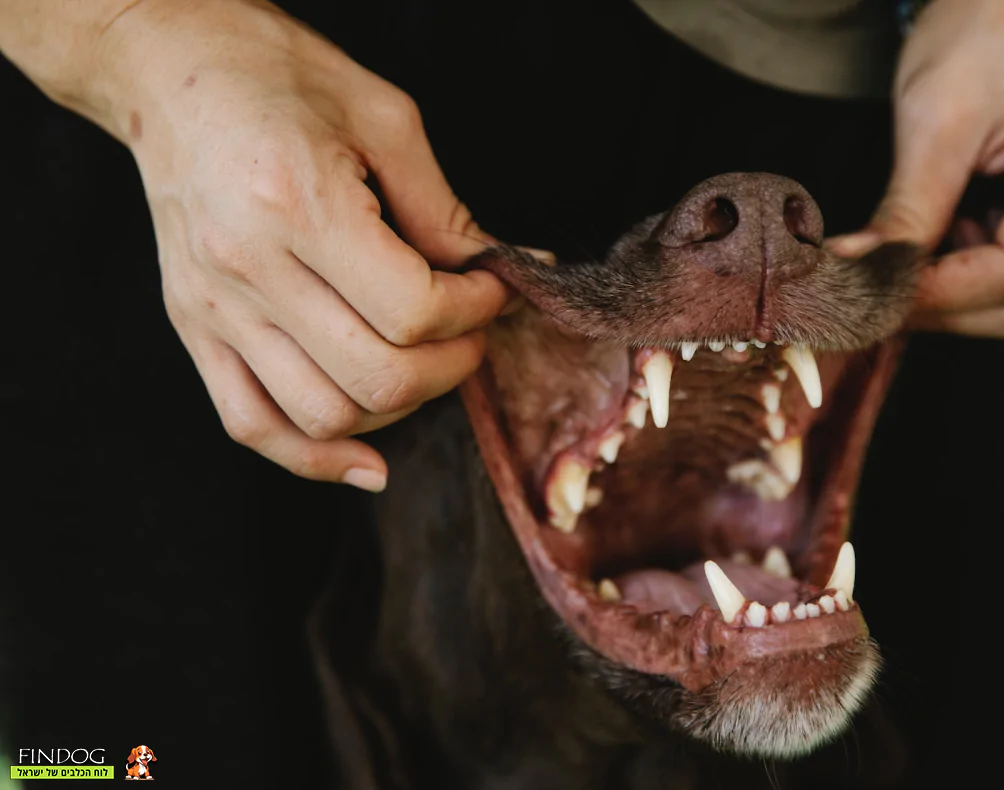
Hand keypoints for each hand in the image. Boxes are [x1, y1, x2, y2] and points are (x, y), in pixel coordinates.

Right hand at [97, 0, 512, 489]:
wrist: (171, 71)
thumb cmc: (279, 80)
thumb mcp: (384, 120)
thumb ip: (446, 210)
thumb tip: (510, 268)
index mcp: (298, 206)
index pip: (413, 311)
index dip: (475, 310)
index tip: (490, 289)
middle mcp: (248, 268)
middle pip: (378, 375)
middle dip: (451, 365)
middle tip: (470, 330)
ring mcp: (213, 307)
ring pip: (324, 415)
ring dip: (396, 405)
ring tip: (421, 362)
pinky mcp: (194, 327)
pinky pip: (252, 425)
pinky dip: (315, 458)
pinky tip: (368, 461)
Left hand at [829, 0, 1003, 355]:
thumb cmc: (984, 36)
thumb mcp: (933, 118)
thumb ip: (905, 211)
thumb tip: (856, 276)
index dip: (944, 296)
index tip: (879, 293)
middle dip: (960, 314)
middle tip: (891, 291)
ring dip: (984, 312)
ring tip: (935, 261)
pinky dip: (1003, 296)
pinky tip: (963, 253)